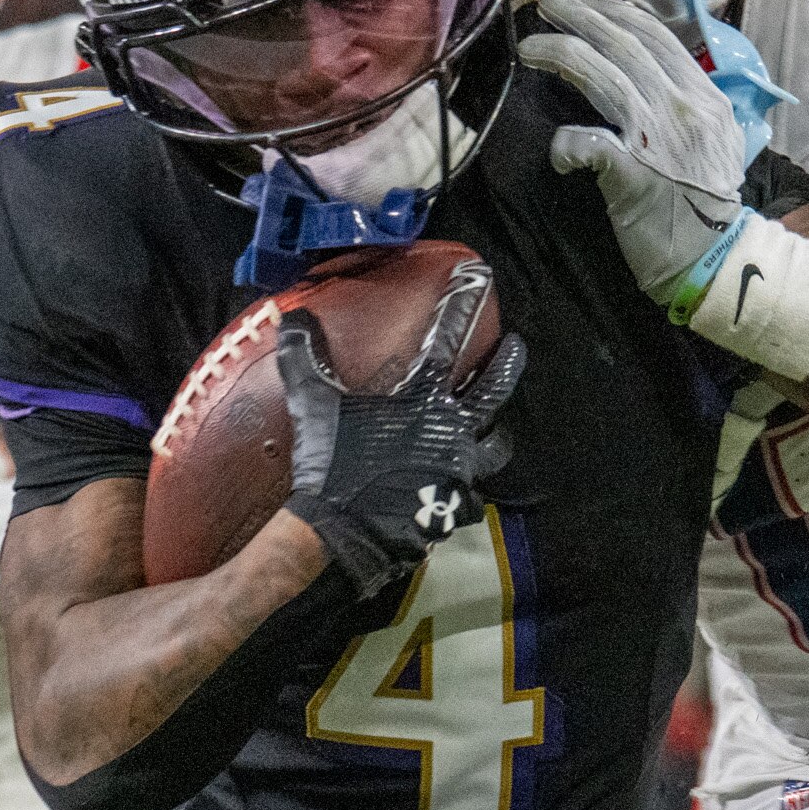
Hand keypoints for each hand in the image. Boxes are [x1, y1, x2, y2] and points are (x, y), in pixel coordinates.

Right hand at [275, 261, 526, 593]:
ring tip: (494, 428)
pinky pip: (471, 493)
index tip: (479, 277)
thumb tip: (292, 319)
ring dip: (495, 434)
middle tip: (516, 346)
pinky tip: (460, 485)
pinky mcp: (454, 504)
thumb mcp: (314, 405)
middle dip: (506, 364)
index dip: (461, 305)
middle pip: (492, 390)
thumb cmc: (331, 465)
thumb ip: (305, 360)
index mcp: (422, 400)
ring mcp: (458, 469)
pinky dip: (466, 487)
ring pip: (494, 445)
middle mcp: (451, 430)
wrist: (339, 532)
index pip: (447, 339)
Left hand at [520, 0, 747, 302]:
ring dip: (561, 53)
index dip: (612, 11)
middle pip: (625, 44)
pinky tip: (557, 149)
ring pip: (604, 76)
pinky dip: (565, 141)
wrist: (716, 259)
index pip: (655, 36)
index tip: (583, 1)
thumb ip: (689, 104)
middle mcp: (685, 108)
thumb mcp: (716, 140)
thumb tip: (652, 76)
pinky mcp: (633, 175)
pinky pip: (586, 142)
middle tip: (544, 4)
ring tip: (529, 47)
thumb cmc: (706, 204)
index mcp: (705, 97)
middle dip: (579, 16)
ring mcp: (659, 139)